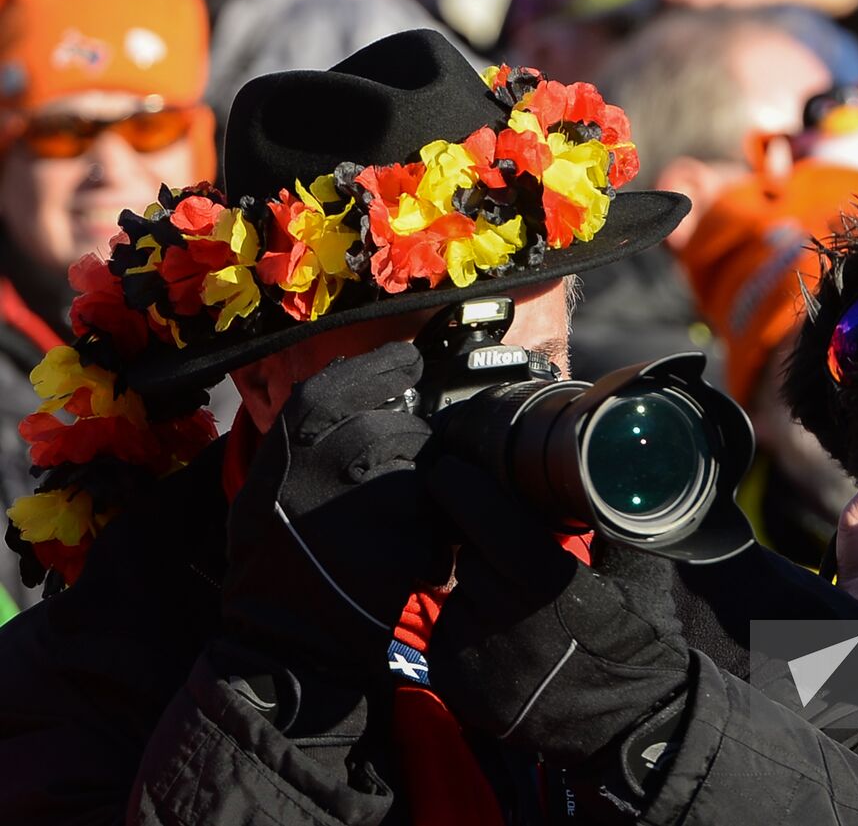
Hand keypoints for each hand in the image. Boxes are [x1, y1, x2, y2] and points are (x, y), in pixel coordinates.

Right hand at [221, 342, 440, 673]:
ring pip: (423, 475)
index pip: (332, 389)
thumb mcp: (264, 498)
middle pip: (395, 431)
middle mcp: (314, 477)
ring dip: (424, 495)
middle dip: (411, 448)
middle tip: (402, 477)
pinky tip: (410, 560)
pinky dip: (433, 539)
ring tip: (398, 528)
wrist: (284, 653)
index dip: (377, 368)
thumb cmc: (277, 573)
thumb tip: (357, 381)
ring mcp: (359, 515)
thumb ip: (304, 445)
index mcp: (278, 461)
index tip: (410, 361)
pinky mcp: (398, 554)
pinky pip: (437, 526)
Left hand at [426, 456, 691, 764]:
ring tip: (516, 612)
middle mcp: (501, 615)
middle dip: (480, 546)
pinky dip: (465, 632)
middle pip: (466, 553)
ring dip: (475, 593)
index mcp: (544, 579)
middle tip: (510, 556)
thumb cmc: (638, 645)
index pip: (481, 514)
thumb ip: (608, 526)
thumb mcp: (638, 575)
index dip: (460, 485)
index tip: (450, 468)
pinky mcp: (456, 686)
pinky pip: (445, 637)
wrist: (629, 726)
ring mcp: (474, 654)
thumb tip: (595, 478)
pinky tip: (502, 641)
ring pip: (454, 596)